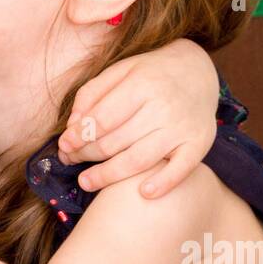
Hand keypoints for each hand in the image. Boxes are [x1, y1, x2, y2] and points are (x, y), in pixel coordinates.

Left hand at [58, 39, 217, 198]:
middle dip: (86, 154)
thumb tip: (72, 125)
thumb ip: (91, 93)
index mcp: (142, 84)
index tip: (64, 145)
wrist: (198, 70)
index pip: (102, 119)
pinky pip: (180, 170)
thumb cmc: (151, 74)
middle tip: (70, 160)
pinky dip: (162, 184)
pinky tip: (142, 193)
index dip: (79, 136)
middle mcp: (163, 106)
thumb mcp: (120, 71)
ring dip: (108, 175)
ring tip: (86, 181)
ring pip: (139, 160)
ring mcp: (182, 128)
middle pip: (116, 141)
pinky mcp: (198, 144)